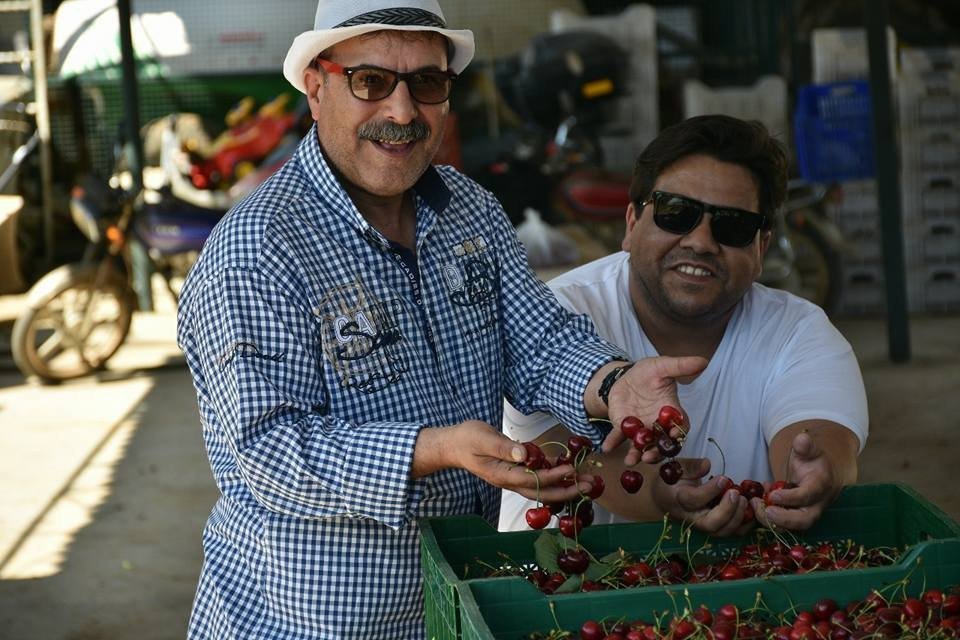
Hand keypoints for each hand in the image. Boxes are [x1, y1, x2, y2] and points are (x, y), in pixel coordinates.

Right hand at [441, 420, 593, 503]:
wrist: (453, 446)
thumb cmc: (466, 439)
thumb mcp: (482, 438)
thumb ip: (503, 446)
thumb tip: (524, 454)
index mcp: (501, 475)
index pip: (531, 479)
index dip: (552, 476)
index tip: (570, 470)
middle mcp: (508, 482)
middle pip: (541, 491)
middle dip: (566, 490)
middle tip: (589, 485)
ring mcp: (512, 479)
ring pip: (541, 488)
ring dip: (564, 486)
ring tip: (586, 481)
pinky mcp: (515, 472)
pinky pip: (537, 479)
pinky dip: (553, 477)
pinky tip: (568, 470)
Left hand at [602, 355, 707, 464]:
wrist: (625, 375)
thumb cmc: (648, 373)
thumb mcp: (662, 366)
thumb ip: (681, 366)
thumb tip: (703, 361)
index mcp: (671, 412)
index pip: (679, 426)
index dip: (679, 433)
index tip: (675, 436)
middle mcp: (657, 425)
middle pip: (660, 443)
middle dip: (656, 452)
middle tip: (649, 456)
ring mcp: (640, 429)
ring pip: (640, 445)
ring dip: (636, 454)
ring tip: (631, 460)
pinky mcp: (623, 427)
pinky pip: (618, 437)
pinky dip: (612, 443)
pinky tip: (606, 447)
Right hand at [652, 458, 753, 536]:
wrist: (665, 496)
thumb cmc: (671, 480)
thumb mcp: (677, 468)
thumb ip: (691, 466)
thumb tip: (707, 465)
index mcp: (677, 500)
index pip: (693, 500)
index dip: (710, 491)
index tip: (724, 479)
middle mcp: (690, 517)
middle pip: (709, 524)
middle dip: (727, 511)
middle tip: (736, 493)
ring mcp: (702, 525)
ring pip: (721, 531)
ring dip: (737, 518)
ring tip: (744, 499)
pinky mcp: (713, 527)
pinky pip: (730, 532)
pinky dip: (744, 525)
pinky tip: (751, 511)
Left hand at [754, 431, 835, 530]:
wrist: (822, 473)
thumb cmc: (813, 461)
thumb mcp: (809, 449)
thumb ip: (805, 445)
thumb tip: (801, 439)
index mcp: (820, 485)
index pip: (807, 496)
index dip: (790, 498)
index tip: (773, 495)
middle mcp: (816, 504)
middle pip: (804, 520)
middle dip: (784, 519)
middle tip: (766, 511)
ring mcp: (807, 513)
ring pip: (793, 526)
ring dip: (772, 520)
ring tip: (755, 505)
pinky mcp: (797, 517)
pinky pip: (784, 524)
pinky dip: (769, 517)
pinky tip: (758, 502)